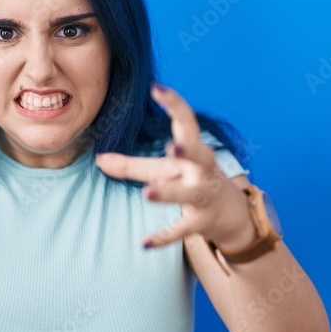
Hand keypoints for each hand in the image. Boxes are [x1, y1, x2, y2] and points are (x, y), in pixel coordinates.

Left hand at [93, 82, 253, 249]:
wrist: (231, 215)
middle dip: (189, 150)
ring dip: (170, 192)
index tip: (156, 87)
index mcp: (194, 151)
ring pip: (189, 193)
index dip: (174, 104)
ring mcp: (204, 196)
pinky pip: (181, 230)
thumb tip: (99, 158)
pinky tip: (144, 243)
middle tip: (173, 146)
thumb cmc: (191, 182)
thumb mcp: (163, 171)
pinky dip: (163, 237)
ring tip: (148, 194)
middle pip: (200, 155)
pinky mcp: (202, 222)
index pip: (187, 122)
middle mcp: (202, 170)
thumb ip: (131, 165)